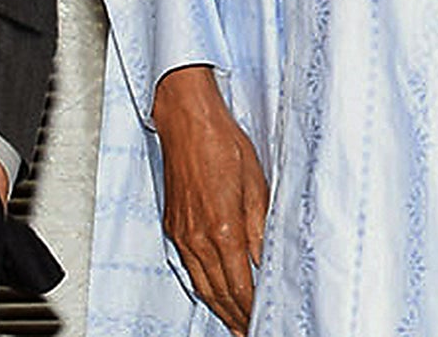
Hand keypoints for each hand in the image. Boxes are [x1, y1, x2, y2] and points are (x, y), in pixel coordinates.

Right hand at [151, 65, 267, 335]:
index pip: (240, 284)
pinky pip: (188, 265)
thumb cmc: (223, 142)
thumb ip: (259, 227)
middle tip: (247, 331)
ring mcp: (182, 233)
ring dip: (217, 306)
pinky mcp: (173, 224)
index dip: (251, 307)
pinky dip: (201, 284)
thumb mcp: (256, 182)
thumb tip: (264, 260)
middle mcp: (198, 237)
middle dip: (234, 316)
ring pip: (200, 283)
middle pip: (218, 291)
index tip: (261, 320)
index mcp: (223, 228)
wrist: (187, 121)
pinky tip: (210, 290)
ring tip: (232, 322)